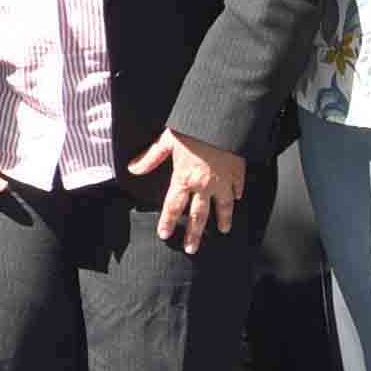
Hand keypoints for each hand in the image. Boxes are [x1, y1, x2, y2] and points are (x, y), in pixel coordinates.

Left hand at [129, 128, 249, 252]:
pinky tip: (237, 202)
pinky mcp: (237, 173)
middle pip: (197, 216)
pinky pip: (237, 189)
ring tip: (223, 231)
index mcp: (183, 179)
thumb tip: (132, 169)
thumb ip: (150, 157)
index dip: (167, 222)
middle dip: (194, 234)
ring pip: (223, 207)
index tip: (164, 235)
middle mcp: (203, 185)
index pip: (172, 207)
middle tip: (192, 249)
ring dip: (223, 220)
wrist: (220, 121)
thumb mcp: (167, 140)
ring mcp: (222, 181)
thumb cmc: (192, 128)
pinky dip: (237, 196)